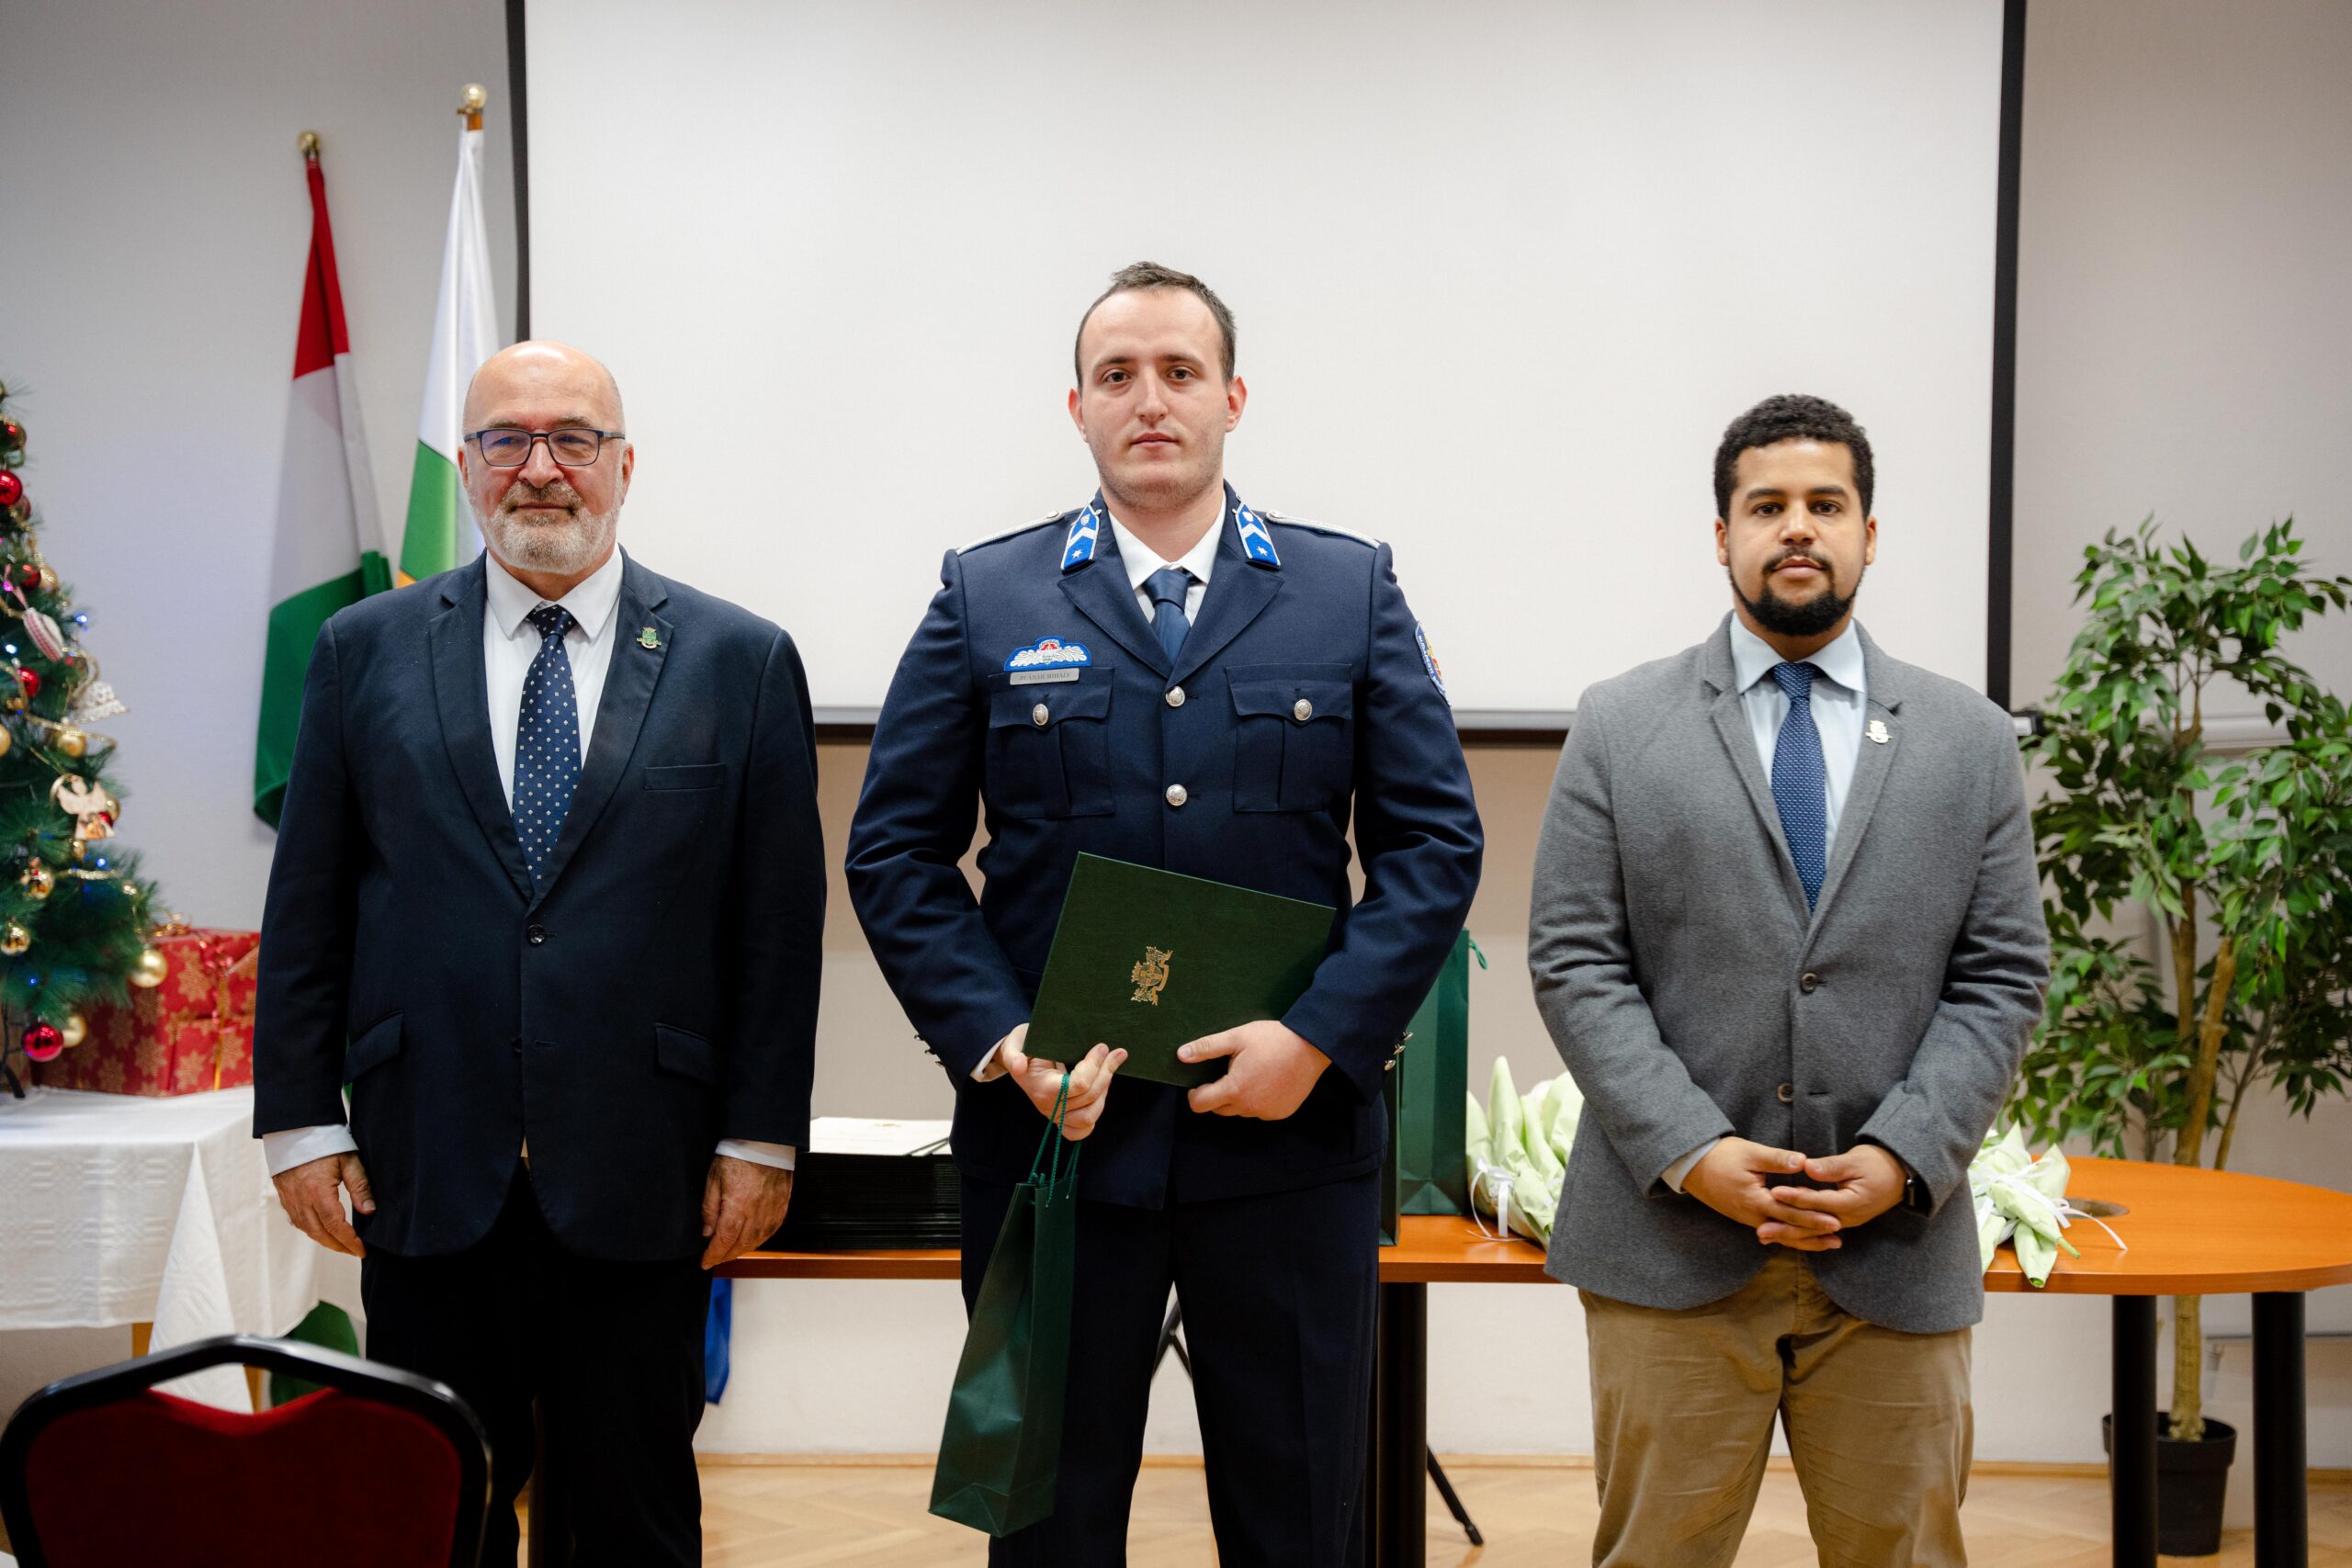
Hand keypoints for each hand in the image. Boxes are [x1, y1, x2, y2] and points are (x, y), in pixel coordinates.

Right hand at [272, 1151, 374, 1256]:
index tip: (362, 1249)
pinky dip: (312, 1230)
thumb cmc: (325, 1142)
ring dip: (325, 1240)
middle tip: (355, 1251)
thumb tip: (369, 1211)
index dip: (349, 1241)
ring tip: (342, 1245)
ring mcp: (290, 1199)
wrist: (295, 1129)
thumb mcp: (349, 1160)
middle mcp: (301, 1199)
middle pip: (320, 1233)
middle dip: (338, 1246)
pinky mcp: (285, 1196)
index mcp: (318, 1191)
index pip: (335, 1225)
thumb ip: (360, 1186)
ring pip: (307, 1229)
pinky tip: (323, 1231)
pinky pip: (298, 1221)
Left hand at [701, 1155, 794, 1269]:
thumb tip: (708, 1232)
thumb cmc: (738, 1154)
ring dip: (742, 1249)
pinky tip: (752, 1239)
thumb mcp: (714, 1178)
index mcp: (738, 1206)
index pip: (724, 1241)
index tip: (706, 1262)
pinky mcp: (782, 1204)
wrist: (765, 1139)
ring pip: (757, 1240)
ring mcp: (772, 1209)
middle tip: (715, 1258)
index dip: (713, 1255)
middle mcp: (757, 1212)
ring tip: (731, 1251)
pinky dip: (760, 1239)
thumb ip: (709, 1208)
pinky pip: (771, 1230)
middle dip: (726, 1255)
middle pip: (741, 1245)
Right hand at [999, 1028, 1126, 1139]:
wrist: (1018, 1061)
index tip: (1101, 1047)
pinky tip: (1103, 1090)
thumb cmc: (1022, 1047)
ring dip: (1105, 1091)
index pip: (1077, 1085)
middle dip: (1106, 1072)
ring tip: (1109, 1069)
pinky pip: (1082, 1130)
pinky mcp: (1063, 1120)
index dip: (1094, 1066)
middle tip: (1115, 1053)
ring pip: (1090, 1116)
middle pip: (1088, 1097)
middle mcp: (1048, 1107)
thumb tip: (1019, 1066)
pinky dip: (1096, 1113)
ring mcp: (1056, 1117)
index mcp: (1040, 1088)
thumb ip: (1013, 1054)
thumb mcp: (1014, 1043)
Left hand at [1180, 1020, 1329, 1119]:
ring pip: (1241, 1111)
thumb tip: (1181, 1055)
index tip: (1199, 1083)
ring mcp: (1267, 1112)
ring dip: (1239, 1098)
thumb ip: (1207, 1048)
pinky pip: (1261, 1111)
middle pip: (1220, 1109)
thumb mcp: (1236, 1037)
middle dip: (1217, 1094)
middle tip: (1228, 1072)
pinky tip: (1266, 1081)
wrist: (1311, 1045)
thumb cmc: (1272, 1039)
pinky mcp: (1281, 1113)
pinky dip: (1258, 1100)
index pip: (1200, 1105)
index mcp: (1235, 1089)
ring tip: (1250, 1073)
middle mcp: (1249, 1107)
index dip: (1195, 1094)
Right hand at [1682, 1137, 1843, 1250]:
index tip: (1835, 1221)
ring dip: (1803, 1240)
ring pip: (1780, 1234)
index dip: (1814, 1218)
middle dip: (1814, 1235)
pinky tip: (1798, 1237)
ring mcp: (1747, 1218)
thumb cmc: (1721, 1156)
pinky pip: (1771, 1230)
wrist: (1692, 1165)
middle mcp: (1752, 1215)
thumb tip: (1804, 1161)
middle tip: (1838, 1240)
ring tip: (1826, 1244)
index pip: (1790, 1213)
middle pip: (1788, 1230)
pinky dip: (1787, 1235)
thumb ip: (1777, 1159)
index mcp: (1755, 1200)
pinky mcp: (1744, 1216)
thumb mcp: (1750, 1152)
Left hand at [1759, 1144, 1905, 1245]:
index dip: (1795, 1198)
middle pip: (1811, 1225)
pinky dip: (1799, 1232)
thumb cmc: (1878, 1164)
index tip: (1774, 1193)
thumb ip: (1832, 1167)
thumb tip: (1808, 1167)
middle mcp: (1847, 1219)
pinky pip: (1817, 1229)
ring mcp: (1844, 1222)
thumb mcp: (1856, 1161)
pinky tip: (1781, 1233)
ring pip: (1812, 1231)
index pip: (1817, 1203)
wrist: (1900, 1175)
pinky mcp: (1841, 1220)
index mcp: (1850, 1203)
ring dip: (1788, 1234)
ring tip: (1764, 1235)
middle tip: (1760, 1230)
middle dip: (1785, 1228)